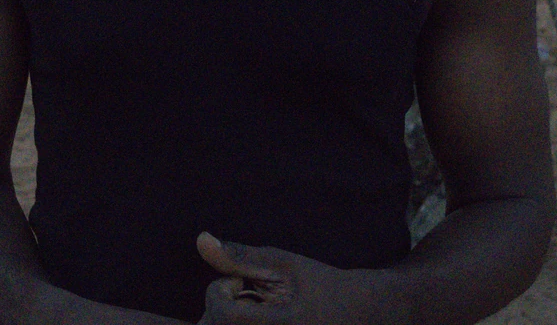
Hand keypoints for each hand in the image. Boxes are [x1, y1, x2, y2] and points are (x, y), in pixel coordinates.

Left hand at [195, 232, 360, 324]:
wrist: (356, 314)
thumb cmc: (320, 285)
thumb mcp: (283, 264)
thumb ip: (240, 256)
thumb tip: (201, 239)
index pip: (221, 313)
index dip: (220, 290)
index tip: (241, 281)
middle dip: (218, 308)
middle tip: (246, 296)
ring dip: (225, 321)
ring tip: (254, 311)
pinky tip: (256, 319)